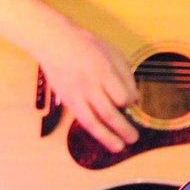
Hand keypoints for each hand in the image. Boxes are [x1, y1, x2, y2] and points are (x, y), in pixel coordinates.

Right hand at [38, 22, 138, 151]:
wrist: (54, 42)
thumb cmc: (87, 46)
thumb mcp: (113, 53)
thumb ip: (126, 76)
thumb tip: (135, 100)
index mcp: (103, 71)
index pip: (122, 96)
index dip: (130, 103)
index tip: (133, 103)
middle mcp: (89, 85)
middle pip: (109, 113)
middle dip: (124, 129)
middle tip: (134, 139)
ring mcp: (76, 95)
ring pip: (92, 122)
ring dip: (107, 137)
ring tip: (119, 147)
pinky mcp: (67, 100)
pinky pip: (82, 119)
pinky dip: (94, 130)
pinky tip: (103, 137)